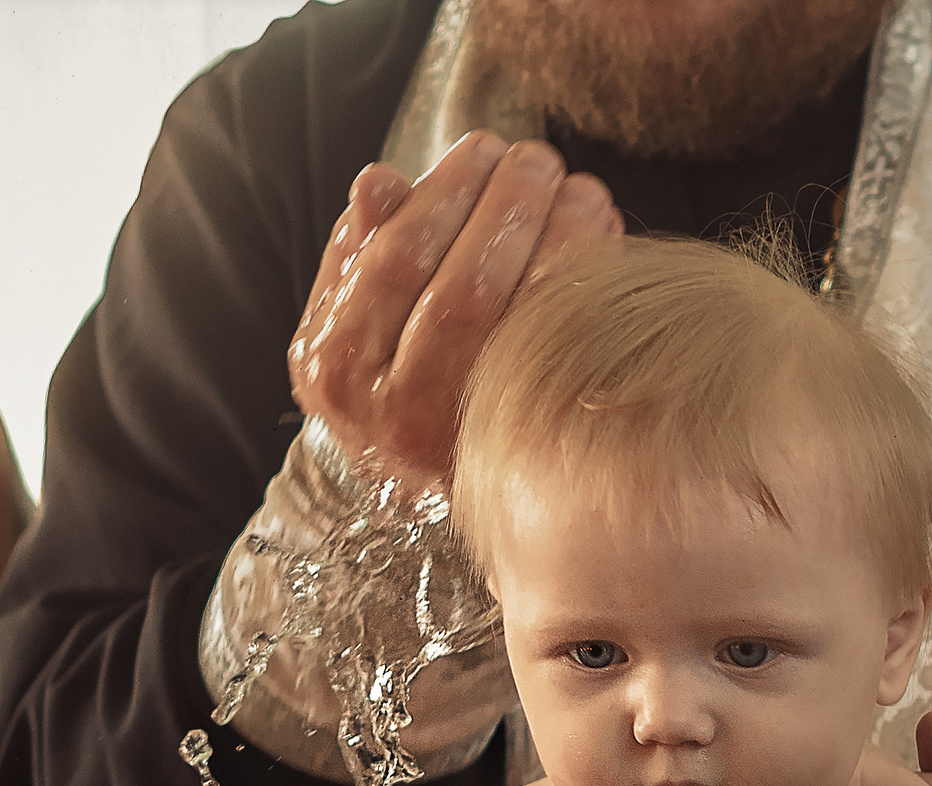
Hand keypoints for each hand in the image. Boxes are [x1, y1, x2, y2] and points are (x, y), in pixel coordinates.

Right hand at [289, 132, 622, 482]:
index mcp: (333, 361)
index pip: (396, 257)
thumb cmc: (386, 378)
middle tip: (537, 160)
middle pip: (459, 286)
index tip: (483, 149)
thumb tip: (380, 180)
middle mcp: (385, 408)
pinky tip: (598, 239)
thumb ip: (361, 250)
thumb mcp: (351, 315)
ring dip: (555, 238)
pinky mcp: (512, 442)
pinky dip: (583, 282)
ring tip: (577, 189)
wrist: (412, 490)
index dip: (447, 192)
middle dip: (507, 208)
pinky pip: (556, 345)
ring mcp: (450, 433)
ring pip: (513, 316)